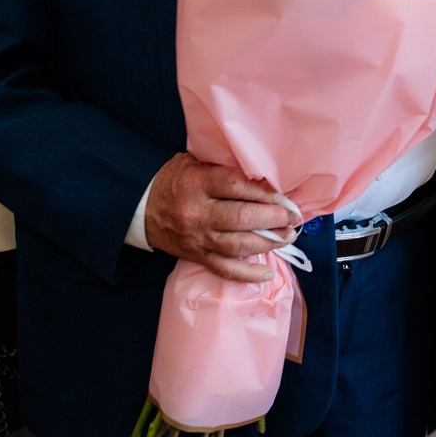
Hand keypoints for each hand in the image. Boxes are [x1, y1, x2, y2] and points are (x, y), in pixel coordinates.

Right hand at [144, 152, 299, 282]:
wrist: (142, 208)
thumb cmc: (176, 180)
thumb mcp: (195, 163)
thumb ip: (225, 166)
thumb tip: (265, 173)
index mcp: (197, 184)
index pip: (237, 187)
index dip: (265, 193)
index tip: (286, 198)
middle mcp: (197, 213)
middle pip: (241, 219)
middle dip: (273, 219)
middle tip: (293, 218)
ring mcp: (197, 238)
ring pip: (237, 246)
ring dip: (268, 244)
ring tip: (288, 236)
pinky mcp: (196, 256)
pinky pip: (224, 269)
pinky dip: (247, 274)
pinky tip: (268, 273)